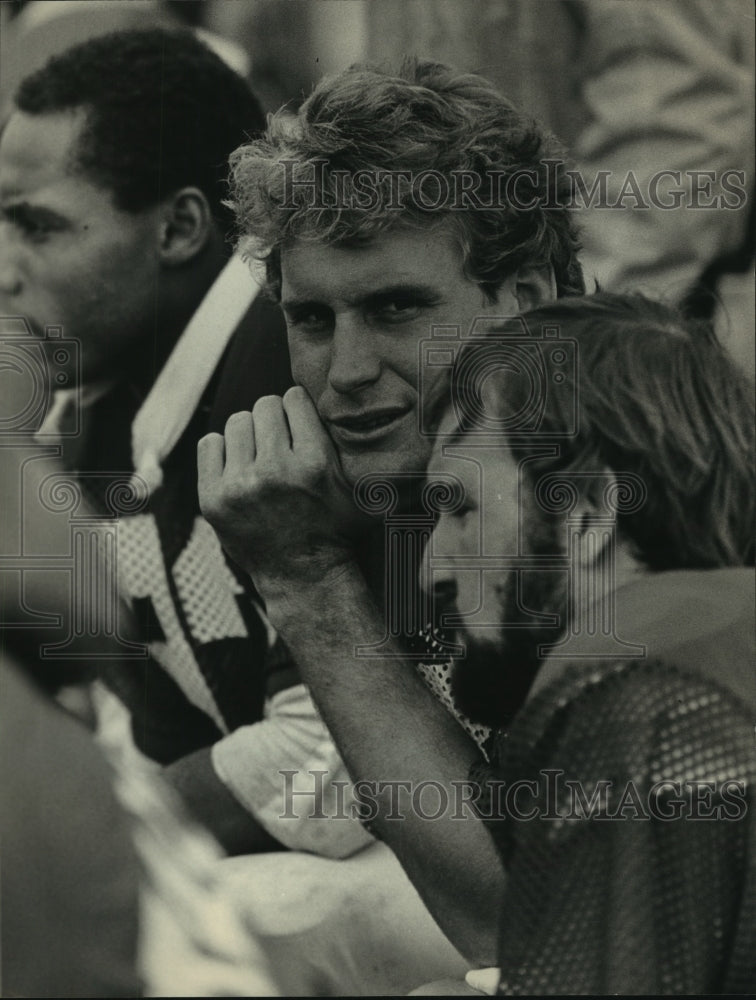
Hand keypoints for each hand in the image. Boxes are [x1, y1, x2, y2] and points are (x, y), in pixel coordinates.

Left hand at [198, 386, 355, 596]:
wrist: (304, 575)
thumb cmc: (336, 527)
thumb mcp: (361, 486)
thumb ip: (353, 444)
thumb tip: (341, 399)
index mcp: (315, 462)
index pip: (294, 398)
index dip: (298, 411)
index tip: (300, 429)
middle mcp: (276, 472)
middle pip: (264, 405)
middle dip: (274, 420)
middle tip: (281, 444)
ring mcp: (240, 487)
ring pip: (237, 421)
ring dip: (250, 435)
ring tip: (261, 458)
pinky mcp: (213, 500)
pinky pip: (209, 444)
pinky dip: (223, 451)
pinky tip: (240, 469)